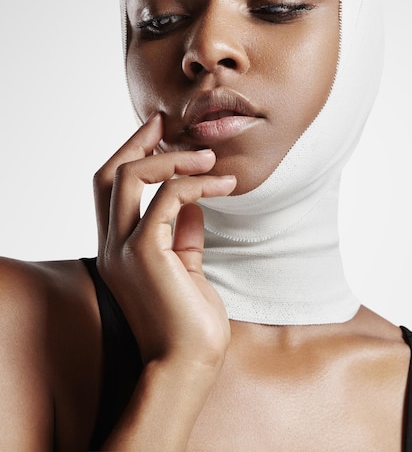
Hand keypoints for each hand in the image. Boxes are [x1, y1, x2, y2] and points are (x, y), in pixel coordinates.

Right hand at [93, 112, 236, 368]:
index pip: (110, 188)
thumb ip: (184, 231)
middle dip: (138, 141)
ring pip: (132, 177)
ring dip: (173, 158)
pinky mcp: (147, 254)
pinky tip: (225, 185)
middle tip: (168, 123)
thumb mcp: (185, 264)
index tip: (157, 130)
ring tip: (209, 157)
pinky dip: (197, 183)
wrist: (188, 364)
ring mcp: (124, 249)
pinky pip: (169, 199)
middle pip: (109, 174)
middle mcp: (112, 245)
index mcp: (117, 248)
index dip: (130, 153)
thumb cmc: (189, 320)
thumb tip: (194, 200)